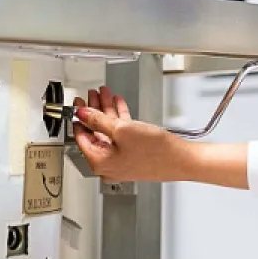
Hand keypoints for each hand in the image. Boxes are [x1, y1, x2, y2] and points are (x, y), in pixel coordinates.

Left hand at [72, 86, 191, 182]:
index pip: (81, 137)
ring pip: (109, 131)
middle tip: (90, 96)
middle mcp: (108, 164)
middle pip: (95, 132)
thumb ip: (99, 120)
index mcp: (100, 162)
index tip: (78, 103)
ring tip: (104, 94)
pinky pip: (122, 134)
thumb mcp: (122, 130)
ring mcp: (121, 160)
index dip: (79, 117)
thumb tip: (82, 114)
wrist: (179, 159)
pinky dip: (119, 118)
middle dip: (93, 110)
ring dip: (106, 111)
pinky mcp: (133, 154)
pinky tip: (119, 105)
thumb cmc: (154, 152)